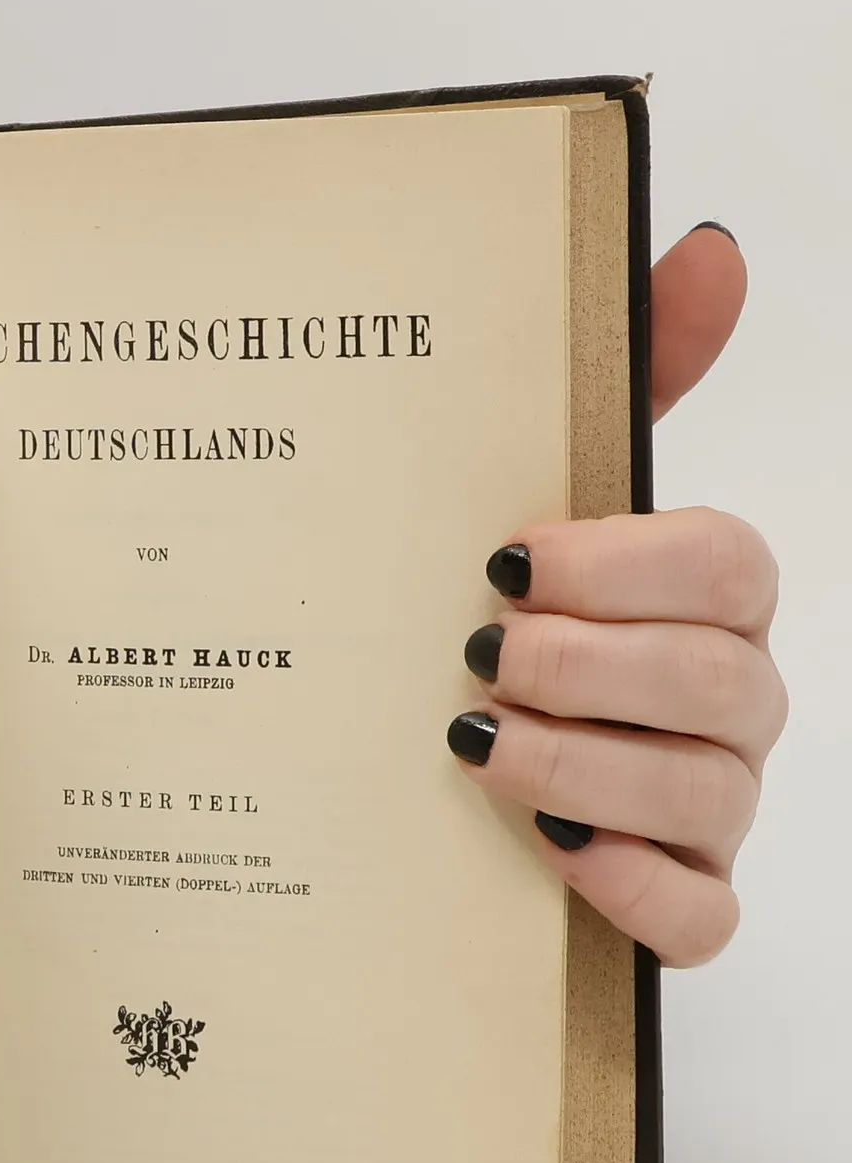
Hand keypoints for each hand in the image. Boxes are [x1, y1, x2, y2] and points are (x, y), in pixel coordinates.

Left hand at [449, 222, 783, 965]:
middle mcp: (724, 701)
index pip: (727, 565)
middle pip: (721, 680)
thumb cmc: (515, 615)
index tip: (509, 558)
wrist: (436, 761)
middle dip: (593, 665)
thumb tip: (705, 248)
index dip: (629, 562)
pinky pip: (700, 914)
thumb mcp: (545, 497)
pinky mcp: (676, 900)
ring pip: (707, 796)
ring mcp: (709, 807)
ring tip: (475, 739)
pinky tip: (550, 849)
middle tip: (478, 650)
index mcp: (703, 600)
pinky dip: (631, 888)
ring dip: (588, 764)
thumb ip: (627, 379)